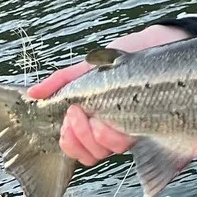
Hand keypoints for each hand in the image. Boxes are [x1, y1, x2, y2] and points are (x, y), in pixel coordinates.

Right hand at [26, 23, 189, 165]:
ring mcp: (135, 130)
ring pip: (109, 151)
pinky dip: (115, 137)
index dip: (70, 142)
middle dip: (79, 137)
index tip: (68, 118)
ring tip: (97, 118)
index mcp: (99, 120)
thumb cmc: (129, 58)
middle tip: (78, 114)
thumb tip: (33, 95)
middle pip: (91, 154)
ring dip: (96, 138)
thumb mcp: (90, 67)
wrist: (162, 43)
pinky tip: (110, 123)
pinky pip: (131, 145)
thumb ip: (63, 81)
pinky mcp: (155, 128)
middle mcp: (116, 130)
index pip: (79, 148)